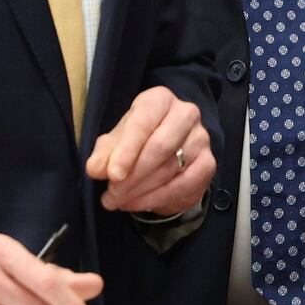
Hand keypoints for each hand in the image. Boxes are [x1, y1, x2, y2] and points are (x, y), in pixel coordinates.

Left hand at [86, 86, 212, 214]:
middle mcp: (185, 114)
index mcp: (159, 99)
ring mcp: (200, 138)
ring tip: (120, 201)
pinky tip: (140, 204)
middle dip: (133, 175)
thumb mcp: (116, 141)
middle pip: (160, 146)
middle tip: (113, 194)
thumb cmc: (137, 139)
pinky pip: (186, 184)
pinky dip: (160, 198)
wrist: (166, 151)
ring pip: (171, 168)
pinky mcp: (208, 163)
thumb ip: (104, 153)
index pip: (143, 122)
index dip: (126, 151)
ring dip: (142, 190)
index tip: (112, 175)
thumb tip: (95, 169)